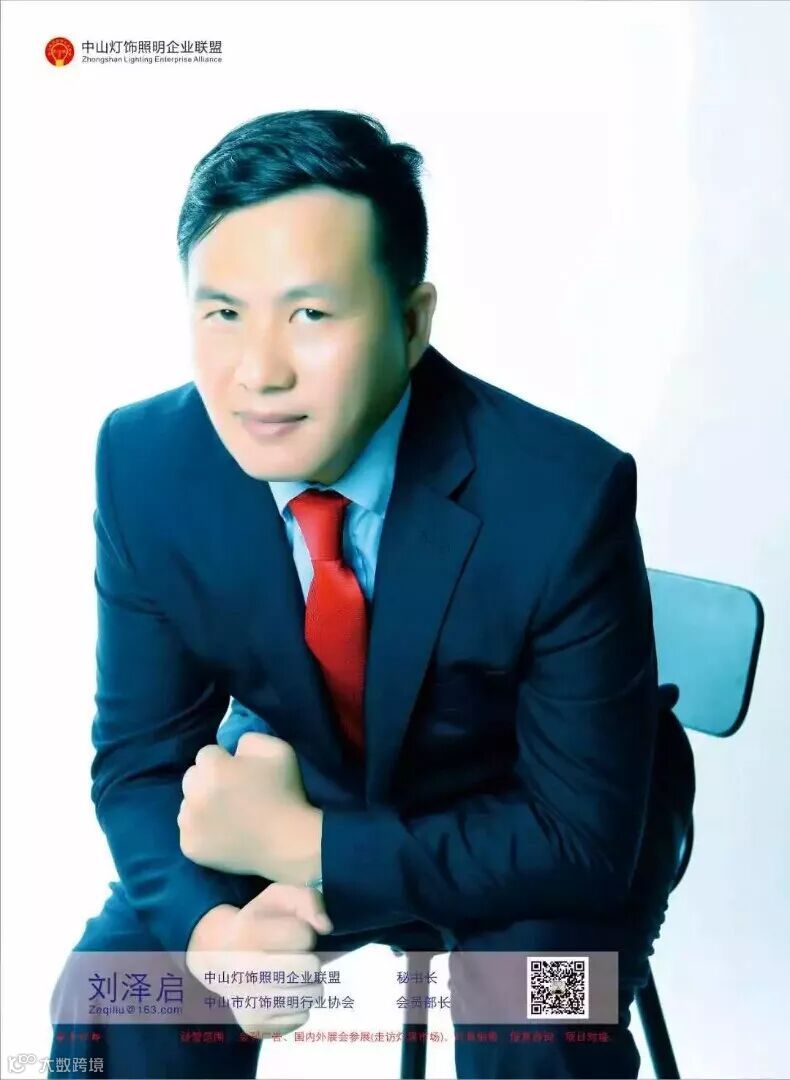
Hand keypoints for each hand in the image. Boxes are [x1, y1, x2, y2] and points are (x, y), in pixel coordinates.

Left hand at [178, 732, 321, 882]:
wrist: (289, 844)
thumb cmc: (286, 793)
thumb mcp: (277, 750)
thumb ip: (249, 740)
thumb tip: (231, 747)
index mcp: (213, 768)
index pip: (207, 753)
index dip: (224, 760)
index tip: (240, 771)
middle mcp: (194, 794)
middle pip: (191, 777)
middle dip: (207, 779)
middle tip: (231, 792)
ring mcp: (189, 823)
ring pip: (187, 803)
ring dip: (201, 804)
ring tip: (227, 814)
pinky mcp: (190, 846)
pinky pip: (187, 830)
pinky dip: (200, 829)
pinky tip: (223, 832)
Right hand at [185, 884, 332, 1038]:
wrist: (220, 957)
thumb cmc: (258, 923)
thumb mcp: (279, 897)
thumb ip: (308, 899)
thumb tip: (325, 927)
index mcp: (248, 934)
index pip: (304, 935)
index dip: (304, 932)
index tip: (289, 933)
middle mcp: (244, 971)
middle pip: (310, 968)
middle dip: (311, 960)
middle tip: (296, 957)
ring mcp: (248, 1003)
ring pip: (311, 996)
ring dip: (309, 983)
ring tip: (291, 974)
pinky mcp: (255, 1026)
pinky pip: (301, 1017)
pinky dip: (298, 1005)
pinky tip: (281, 993)